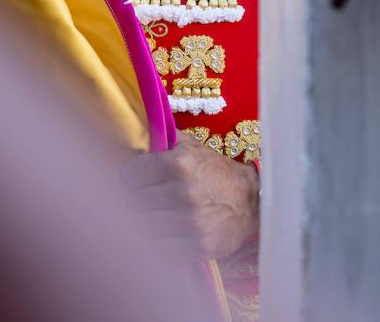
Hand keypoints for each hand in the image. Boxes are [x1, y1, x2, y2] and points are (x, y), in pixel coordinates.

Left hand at [121, 130, 259, 259]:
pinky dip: (157, 240)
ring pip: (144, 225)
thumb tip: (136, 132)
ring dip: (145, 220)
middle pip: (134, 201)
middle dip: (136, 199)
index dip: (132, 177)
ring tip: (153, 214)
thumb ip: (164, 139)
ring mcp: (190, 222)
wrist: (249, 202)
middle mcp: (184, 193)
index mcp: (180, 164)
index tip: (137, 179)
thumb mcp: (192, 147)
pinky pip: (159, 247)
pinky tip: (164, 231)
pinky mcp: (196, 246)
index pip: (131, 174)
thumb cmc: (214, 171)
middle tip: (145, 197)